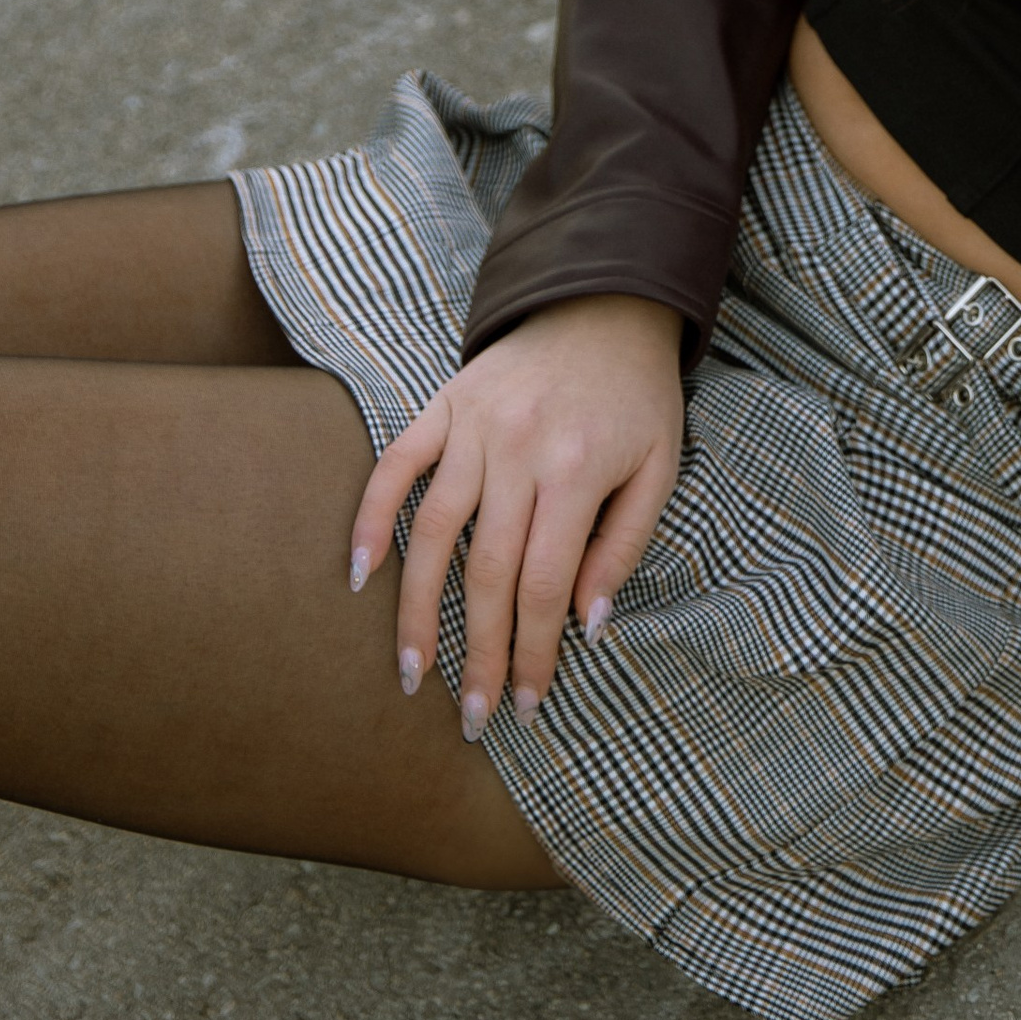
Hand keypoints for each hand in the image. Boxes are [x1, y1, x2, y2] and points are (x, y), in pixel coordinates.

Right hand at [350, 293, 685, 739]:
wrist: (605, 302)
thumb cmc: (637, 397)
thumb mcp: (661, 467)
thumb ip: (624, 545)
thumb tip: (586, 624)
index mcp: (577, 468)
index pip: (545, 583)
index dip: (533, 651)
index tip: (524, 703)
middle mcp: (519, 448)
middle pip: (487, 572)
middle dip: (477, 652)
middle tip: (470, 717)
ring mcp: (474, 424)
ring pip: (433, 532)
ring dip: (416, 609)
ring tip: (411, 670)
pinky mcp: (444, 404)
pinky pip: (396, 465)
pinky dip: (373, 517)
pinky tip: (359, 573)